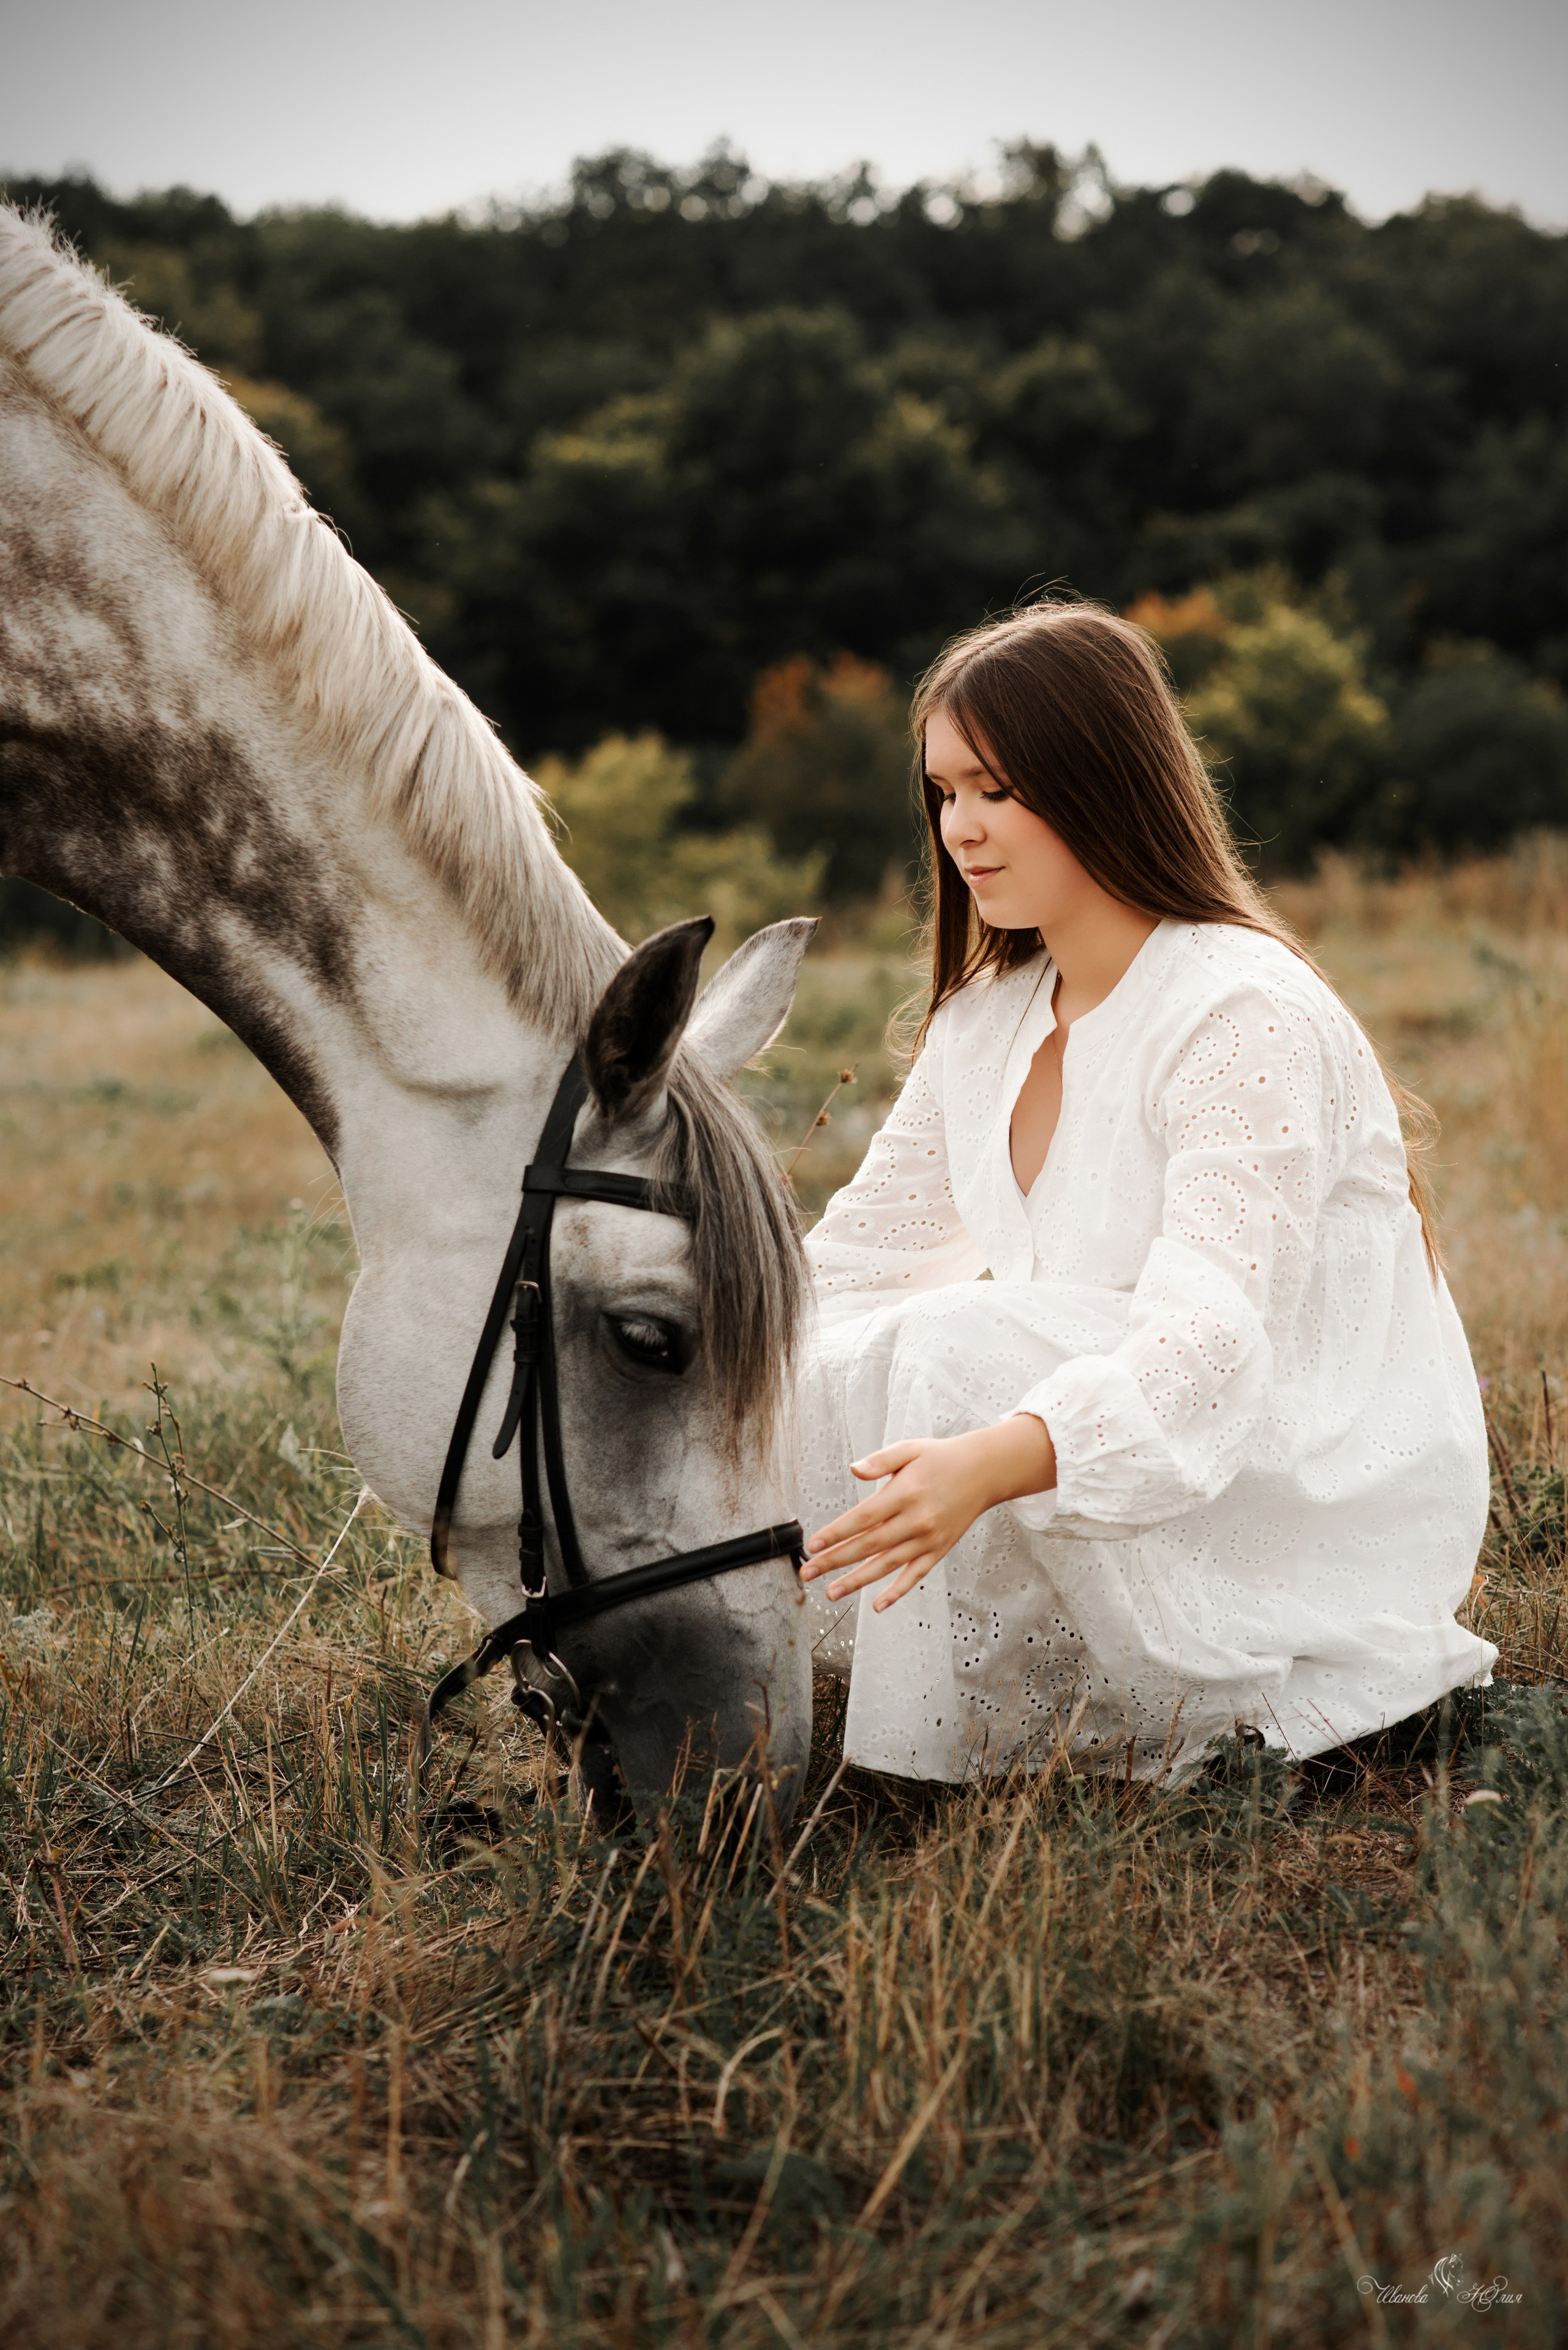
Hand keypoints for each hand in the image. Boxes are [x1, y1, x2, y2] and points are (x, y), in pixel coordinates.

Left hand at [800, 1416, 1055, 1612]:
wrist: (984, 1471)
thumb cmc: (941, 1458)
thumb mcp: (909, 1449)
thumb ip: (879, 1460)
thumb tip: (853, 1468)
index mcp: (904, 1494)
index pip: (862, 1519)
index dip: (835, 1534)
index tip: (813, 1545)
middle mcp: (916, 1520)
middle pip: (868, 1546)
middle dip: (835, 1561)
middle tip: (807, 1572)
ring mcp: (928, 1539)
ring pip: (887, 1566)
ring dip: (857, 1581)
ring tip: (831, 1592)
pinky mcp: (939, 1550)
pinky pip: (915, 1575)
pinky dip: (897, 1592)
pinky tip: (878, 1604)